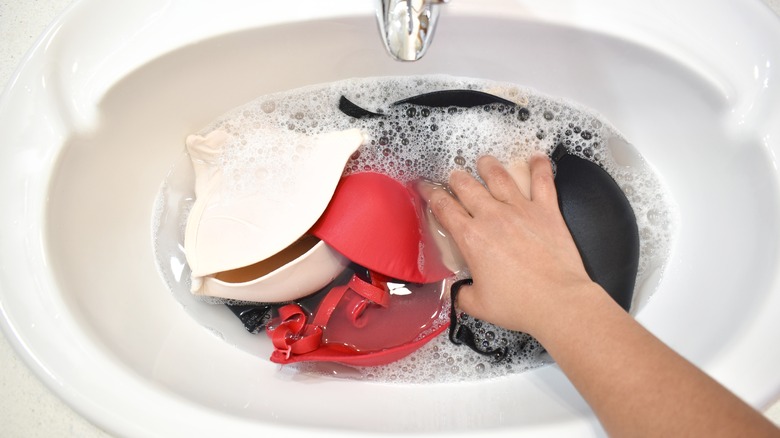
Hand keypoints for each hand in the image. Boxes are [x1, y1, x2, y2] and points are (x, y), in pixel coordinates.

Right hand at [429, 154, 596, 335]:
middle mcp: (493, 217)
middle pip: (468, 186)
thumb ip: (461, 294)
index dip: (430, 194)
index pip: (443, 207)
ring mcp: (521, 210)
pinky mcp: (546, 211)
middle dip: (457, 178)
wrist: (558, 301)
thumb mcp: (478, 304)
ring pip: (499, 177)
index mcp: (471, 237)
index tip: (425, 188)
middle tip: (454, 176)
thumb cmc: (518, 305)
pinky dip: (540, 167)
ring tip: (484, 161)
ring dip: (488, 166)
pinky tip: (537, 157)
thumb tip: (454, 292)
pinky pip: (542, 181)